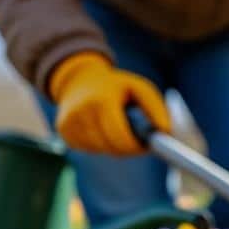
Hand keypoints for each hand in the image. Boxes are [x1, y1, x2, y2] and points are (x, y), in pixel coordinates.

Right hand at [48, 52, 170, 155]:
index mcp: (102, 100)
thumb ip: (155, 108)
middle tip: (136, 142)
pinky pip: (86, 149)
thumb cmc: (115, 86)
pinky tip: (101, 130)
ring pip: (99, 150)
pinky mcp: (62, 129)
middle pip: (110, 147)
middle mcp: (82, 111)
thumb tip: (165, 131)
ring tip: (117, 129)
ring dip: (112, 147)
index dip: (135, 146)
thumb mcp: (138, 88)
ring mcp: (69, 121)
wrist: (78, 78)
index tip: (145, 146)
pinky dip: (98, 145)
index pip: (120, 136)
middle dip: (127, 149)